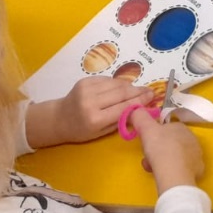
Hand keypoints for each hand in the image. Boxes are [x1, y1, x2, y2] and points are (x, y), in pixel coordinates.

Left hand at [26, 77, 153, 147]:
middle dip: (138, 91)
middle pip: (122, 93)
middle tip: (150, 91)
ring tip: (138, 89)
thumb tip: (140, 108)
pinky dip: (117, 83)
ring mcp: (87, 89)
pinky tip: (121, 88)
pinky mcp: (85, 80)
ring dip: (129, 86)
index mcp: (95, 119)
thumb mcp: (101, 133)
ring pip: (116, 83)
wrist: (59, 119)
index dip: (140, 101)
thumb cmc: (81, 130)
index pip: (123, 107)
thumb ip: (120, 120)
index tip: (152, 96)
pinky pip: (107, 79)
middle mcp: (91, 102)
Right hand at [131, 109, 204, 192]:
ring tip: (153, 169)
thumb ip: (140, 117)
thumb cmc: (161, 148)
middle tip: (148, 159)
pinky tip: (166, 175)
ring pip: (176, 157)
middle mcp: (192, 138)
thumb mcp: (146, 129)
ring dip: (163, 162)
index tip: (146, 144)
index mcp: (181, 127)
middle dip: (157, 151)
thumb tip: (136, 110)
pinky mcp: (198, 169)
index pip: (167, 129)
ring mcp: (196, 154)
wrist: (175, 174)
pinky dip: (174, 171)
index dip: (154, 136)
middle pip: (170, 144)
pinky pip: (183, 169)